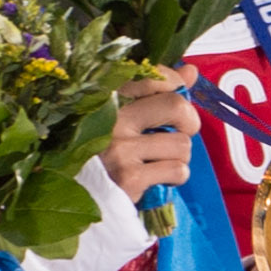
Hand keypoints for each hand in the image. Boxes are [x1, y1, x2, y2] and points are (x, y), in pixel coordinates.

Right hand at [103, 67, 199, 204]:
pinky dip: (176, 177)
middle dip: (189, 123)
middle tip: (179, 134)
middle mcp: (112, 120)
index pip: (153, 76)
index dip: (175, 84)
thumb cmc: (106, 157)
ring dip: (180, 157)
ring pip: (181, 143)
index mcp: (108, 100)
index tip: (177, 96)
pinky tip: (158, 179)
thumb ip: (157, 92)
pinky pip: (177, 170)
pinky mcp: (130, 177)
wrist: (81, 198)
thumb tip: (190, 71)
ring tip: (160, 162)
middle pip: (176, 106)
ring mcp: (120, 148)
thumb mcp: (124, 119)